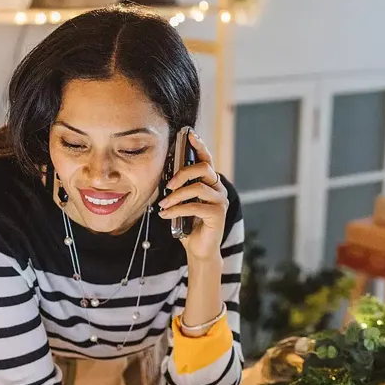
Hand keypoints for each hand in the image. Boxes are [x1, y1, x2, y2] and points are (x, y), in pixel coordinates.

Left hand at [159, 131, 228, 261]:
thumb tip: (165, 178)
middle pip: (203, 169)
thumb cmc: (189, 225)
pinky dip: (177, 210)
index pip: (206, 160)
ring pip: (197, 188)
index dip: (199, 146)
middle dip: (182, 174)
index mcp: (210, 183)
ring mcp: (220, 201)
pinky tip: (165, 215)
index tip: (189, 135)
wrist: (198, 249)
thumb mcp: (182, 202)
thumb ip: (179, 189)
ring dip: (176, 196)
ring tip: (164, 205)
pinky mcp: (218, 214)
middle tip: (167, 186)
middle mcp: (218, 188)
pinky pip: (195, 206)